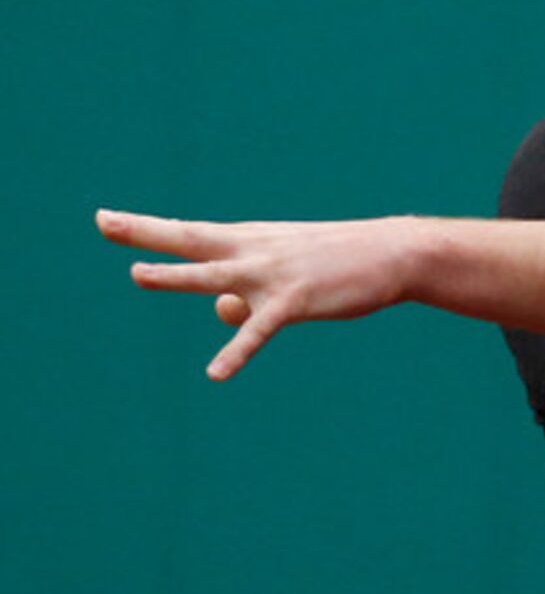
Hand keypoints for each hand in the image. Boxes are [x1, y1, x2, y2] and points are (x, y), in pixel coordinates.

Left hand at [96, 208, 419, 380]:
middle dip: (144, 232)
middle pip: (189, 240)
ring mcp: (271, 275)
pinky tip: (215, 374)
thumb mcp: (286, 271)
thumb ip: (246, 292)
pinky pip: (256, 331)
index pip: (188, 233)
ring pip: (213, 275)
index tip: (105, 219)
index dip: (144, 228)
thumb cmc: (338, 262)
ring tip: (138, 275)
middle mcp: (252, 251)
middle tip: (103, 221)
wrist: (392, 253)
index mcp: (249, 238)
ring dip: (175, 275)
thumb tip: (224, 316)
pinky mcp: (293, 302)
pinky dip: (235, 353)